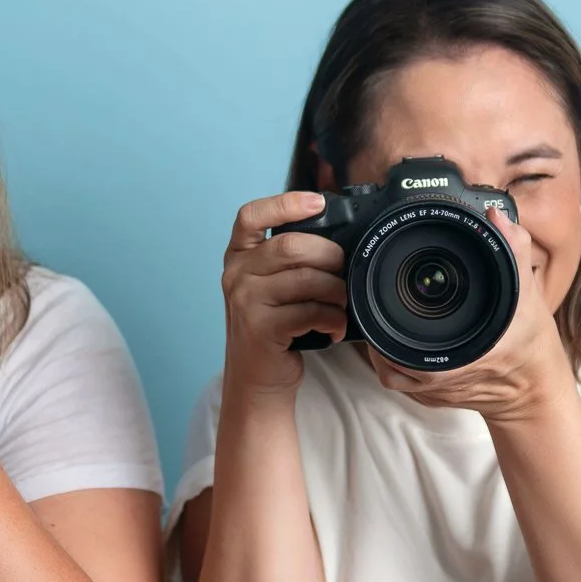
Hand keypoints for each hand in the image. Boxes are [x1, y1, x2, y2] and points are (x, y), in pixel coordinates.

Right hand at [220, 192, 347, 395]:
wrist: (256, 379)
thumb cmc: (272, 327)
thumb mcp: (269, 286)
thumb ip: (287, 260)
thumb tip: (337, 238)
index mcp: (238, 256)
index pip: (251, 216)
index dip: (284, 203)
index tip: (317, 202)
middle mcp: (235, 274)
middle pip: (291, 246)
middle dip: (330, 256)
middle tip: (344, 271)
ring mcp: (244, 301)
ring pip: (306, 279)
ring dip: (337, 291)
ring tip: (343, 303)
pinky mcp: (260, 328)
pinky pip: (311, 311)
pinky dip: (333, 319)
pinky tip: (335, 327)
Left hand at [373, 205, 574, 419]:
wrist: (534, 389)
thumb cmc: (530, 344)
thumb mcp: (527, 293)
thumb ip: (514, 250)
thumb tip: (496, 217)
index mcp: (459, 352)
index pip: (401, 337)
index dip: (386, 312)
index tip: (384, 291)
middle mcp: (439, 376)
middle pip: (385, 351)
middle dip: (380, 321)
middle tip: (382, 297)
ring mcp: (431, 391)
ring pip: (387, 369)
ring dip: (381, 343)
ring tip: (385, 315)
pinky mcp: (429, 398)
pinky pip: (397, 380)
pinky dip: (392, 360)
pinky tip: (394, 341)